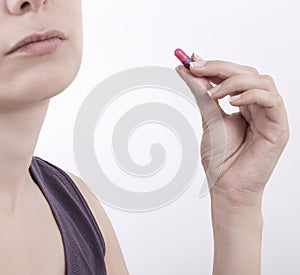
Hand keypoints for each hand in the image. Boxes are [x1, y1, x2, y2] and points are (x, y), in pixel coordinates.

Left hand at [176, 54, 288, 205]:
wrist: (227, 186)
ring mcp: (270, 115)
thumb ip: (201, 93)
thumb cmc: (220, 157)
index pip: (233, 75)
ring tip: (214, 93)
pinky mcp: (279, 127)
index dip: (214, 65)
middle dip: (221, 67)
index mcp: (244, 104)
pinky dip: (251, 95)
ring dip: (235, 81)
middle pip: (248, 73)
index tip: (191, 61)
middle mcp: (258, 106)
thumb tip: (186, 70)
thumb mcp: (208, 118)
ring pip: (261, 81)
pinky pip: (271, 100)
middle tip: (197, 68)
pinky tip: (232, 102)